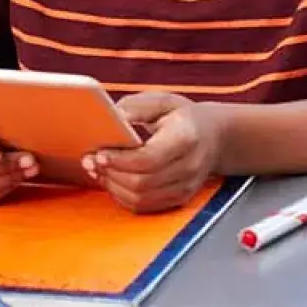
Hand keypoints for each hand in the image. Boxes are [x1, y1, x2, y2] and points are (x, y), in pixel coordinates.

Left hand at [86, 92, 222, 213]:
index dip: (119, 160)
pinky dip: (123, 196)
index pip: (148, 159)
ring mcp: (186, 186)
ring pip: (140, 198)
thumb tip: (111, 119)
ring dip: (113, 186)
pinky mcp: (179, 199)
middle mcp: (190, 166)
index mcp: (186, 137)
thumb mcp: (162, 101)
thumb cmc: (182, 117)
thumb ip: (136, 107)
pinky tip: (114, 181)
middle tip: (92, 161)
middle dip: (111, 174)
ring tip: (100, 170)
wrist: (215, 136)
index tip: (99, 153)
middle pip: (142, 182)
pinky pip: (144, 206)